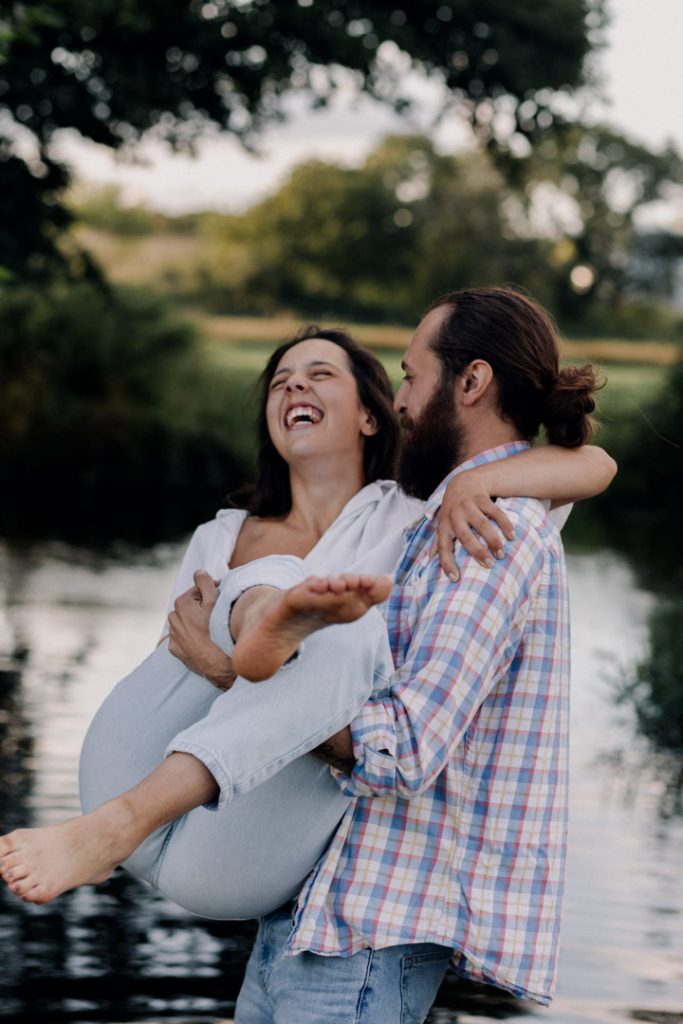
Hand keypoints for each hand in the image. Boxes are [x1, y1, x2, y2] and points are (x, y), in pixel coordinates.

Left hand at [167, 570, 235, 689]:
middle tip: (218, 615)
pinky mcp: (175, 650)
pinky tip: (204, 640)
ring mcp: (173, 636)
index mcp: (181, 603)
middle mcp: (173, 618)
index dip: (213, 592)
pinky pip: (184, 637)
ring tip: (211, 629)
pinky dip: (192, 636)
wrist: (217, 665)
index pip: (199, 590)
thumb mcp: (215, 602)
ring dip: (197, 621)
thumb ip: (205, 583)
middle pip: (192, 605)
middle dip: (203, 607)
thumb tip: (198, 572)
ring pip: (187, 621)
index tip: (223, 599)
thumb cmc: (217, 631)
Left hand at [433, 469, 514, 581]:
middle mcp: (454, 515)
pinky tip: (511, 536)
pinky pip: (495, 512)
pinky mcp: (482, 498)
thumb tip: (430, 561)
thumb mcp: (443, 524)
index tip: (455, 578)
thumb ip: (438, 542)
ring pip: (482, 524)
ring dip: (493, 540)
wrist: (463, 482)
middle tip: (489, 565)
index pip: (443, 546)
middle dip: (477, 551)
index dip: (447, 563)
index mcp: (444, 525)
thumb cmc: (453, 510)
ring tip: (501, 554)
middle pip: (465, 536)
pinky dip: (505, 524)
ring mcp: (468, 505)